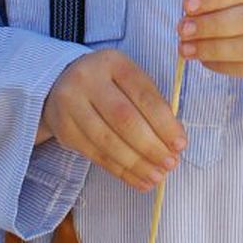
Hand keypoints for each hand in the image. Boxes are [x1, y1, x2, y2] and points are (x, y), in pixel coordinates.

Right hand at [39, 49, 188, 192]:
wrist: (61, 84)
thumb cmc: (109, 84)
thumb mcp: (130, 81)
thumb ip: (152, 105)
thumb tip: (174, 141)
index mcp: (113, 62)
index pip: (144, 95)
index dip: (165, 123)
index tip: (180, 144)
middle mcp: (88, 79)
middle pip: (124, 119)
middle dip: (151, 146)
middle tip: (170, 164)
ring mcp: (71, 104)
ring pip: (108, 141)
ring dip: (136, 164)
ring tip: (156, 176)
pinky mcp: (63, 129)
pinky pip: (95, 155)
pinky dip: (120, 171)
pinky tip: (137, 179)